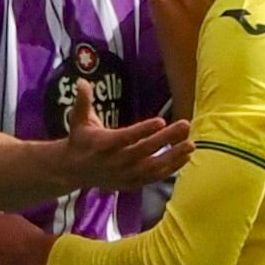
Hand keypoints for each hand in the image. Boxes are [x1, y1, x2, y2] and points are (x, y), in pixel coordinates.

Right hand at [54, 79, 192, 191]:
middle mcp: (115, 161)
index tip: (161, 121)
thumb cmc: (80, 140)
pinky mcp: (131, 183)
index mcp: (103, 144)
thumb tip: (82, 81)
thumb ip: (82, 101)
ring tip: (191, 144)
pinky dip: (171, 169)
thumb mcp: (78, 120)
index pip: (126, 137)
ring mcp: (125, 174)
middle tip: (185, 125)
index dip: (143, 130)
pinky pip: (154, 177)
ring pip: (153, 167)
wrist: (73, 171)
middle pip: (145, 150)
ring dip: (173, 156)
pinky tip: (185, 157)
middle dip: (166, 139)